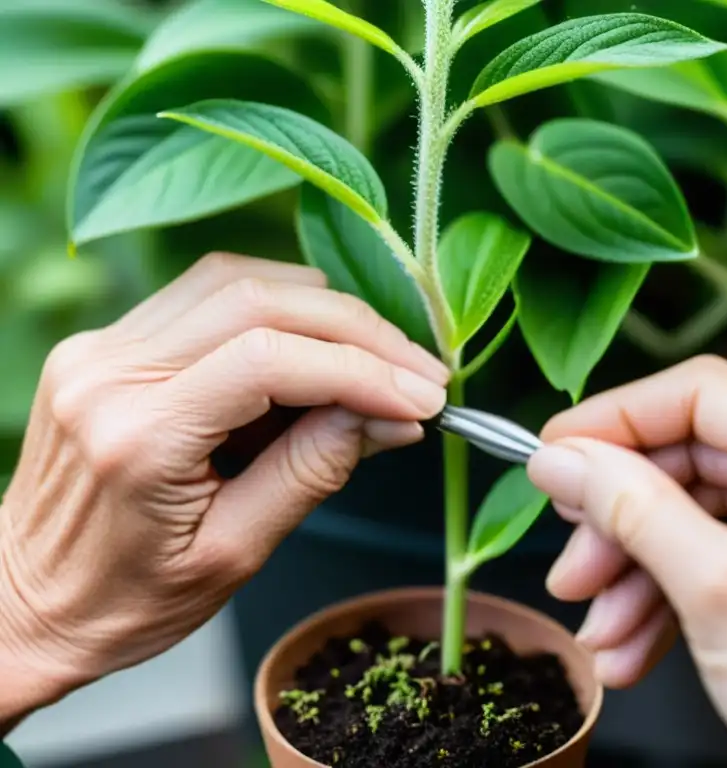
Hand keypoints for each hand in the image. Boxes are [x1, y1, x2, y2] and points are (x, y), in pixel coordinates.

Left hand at [0, 253, 447, 727]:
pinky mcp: (107, 344)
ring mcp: (100, 349)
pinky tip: (316, 344)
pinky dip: (277, 309)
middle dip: (358, 330)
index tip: (423, 398)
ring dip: (321, 309)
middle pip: (257, 301)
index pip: (268, 361)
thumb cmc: (126, 600)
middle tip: (420, 371)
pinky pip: (206, 295)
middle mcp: (108, 374)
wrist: (27, 602)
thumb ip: (314, 472)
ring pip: (234, 280)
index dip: (362, 370)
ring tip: (379, 357)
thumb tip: (391, 416)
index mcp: (137, 438)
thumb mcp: (233, 553)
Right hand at [528, 356, 726, 767]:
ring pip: (712, 509)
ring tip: (600, 630)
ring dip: (646, 567)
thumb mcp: (709, 590)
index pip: (703, 395)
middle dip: (625, 519)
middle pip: (700, 458)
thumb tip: (560, 458)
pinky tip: (635, 641)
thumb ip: (628, 506)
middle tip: (572, 563)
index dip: (616, 419)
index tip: (555, 451)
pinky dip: (685, 585)